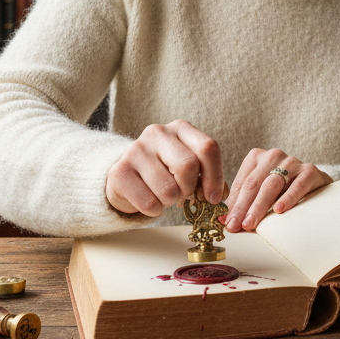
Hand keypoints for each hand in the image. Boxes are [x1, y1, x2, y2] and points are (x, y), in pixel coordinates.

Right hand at [105, 120, 224, 216]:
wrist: (127, 177)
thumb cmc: (165, 171)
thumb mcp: (189, 167)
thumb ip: (208, 177)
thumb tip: (220, 196)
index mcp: (180, 128)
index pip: (208, 148)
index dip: (215, 177)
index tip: (213, 197)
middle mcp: (157, 133)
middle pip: (188, 166)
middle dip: (190, 189)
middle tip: (183, 195)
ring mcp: (136, 149)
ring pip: (168, 189)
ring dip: (170, 201)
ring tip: (164, 196)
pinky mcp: (119, 171)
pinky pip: (149, 202)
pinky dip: (155, 210)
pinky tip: (151, 201)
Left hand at [223, 148, 331, 232]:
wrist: (315, 182)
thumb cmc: (282, 189)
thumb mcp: (260, 191)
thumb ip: (243, 202)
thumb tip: (224, 220)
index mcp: (256, 157)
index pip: (242, 184)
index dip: (233, 205)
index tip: (227, 223)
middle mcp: (273, 156)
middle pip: (253, 184)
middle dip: (242, 207)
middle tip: (235, 226)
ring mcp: (292, 162)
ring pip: (272, 184)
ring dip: (259, 206)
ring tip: (250, 223)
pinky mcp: (310, 170)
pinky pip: (297, 185)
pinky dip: (288, 198)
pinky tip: (279, 210)